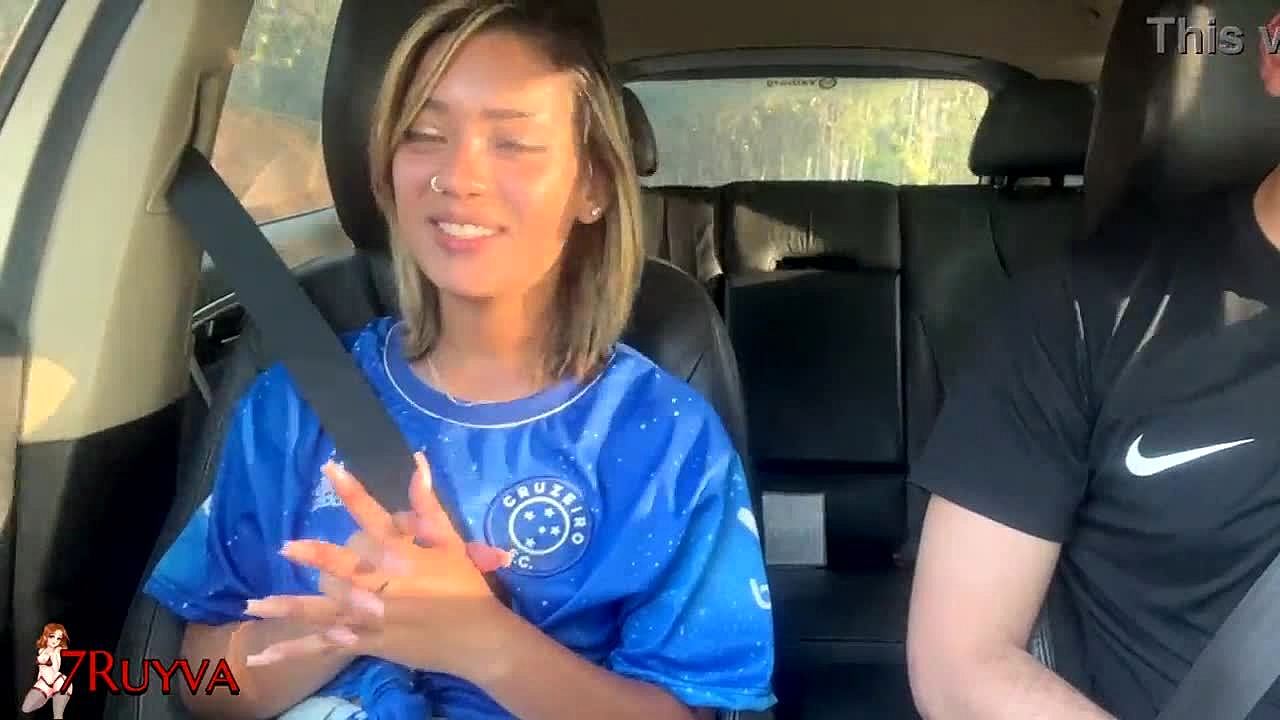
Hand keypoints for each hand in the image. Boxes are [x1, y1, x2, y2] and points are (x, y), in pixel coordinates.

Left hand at [243, 453, 515, 677]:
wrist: (476, 638)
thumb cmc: (465, 587)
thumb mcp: (451, 543)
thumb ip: (428, 505)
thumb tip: (417, 462)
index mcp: (403, 556)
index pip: (375, 517)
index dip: (353, 492)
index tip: (330, 468)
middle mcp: (382, 585)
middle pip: (344, 567)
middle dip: (316, 556)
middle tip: (286, 547)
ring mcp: (370, 618)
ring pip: (324, 610)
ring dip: (288, 607)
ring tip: (253, 605)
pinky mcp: (365, 642)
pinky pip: (323, 648)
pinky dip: (293, 652)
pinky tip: (261, 658)